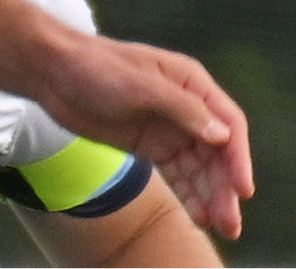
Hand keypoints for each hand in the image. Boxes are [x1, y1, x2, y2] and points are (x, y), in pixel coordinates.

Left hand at [38, 33, 254, 240]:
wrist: (52, 73)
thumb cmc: (96, 68)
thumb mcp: (140, 85)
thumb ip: (181, 109)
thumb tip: (222, 136)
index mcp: (190, 82)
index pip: (228, 123)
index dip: (239, 158)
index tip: (243, 191)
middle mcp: (186, 106)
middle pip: (217, 152)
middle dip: (225, 186)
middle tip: (230, 224)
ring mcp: (168, 127)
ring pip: (199, 168)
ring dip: (212, 196)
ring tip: (221, 227)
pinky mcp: (149, 144)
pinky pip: (177, 174)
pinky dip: (190, 194)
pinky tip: (200, 217)